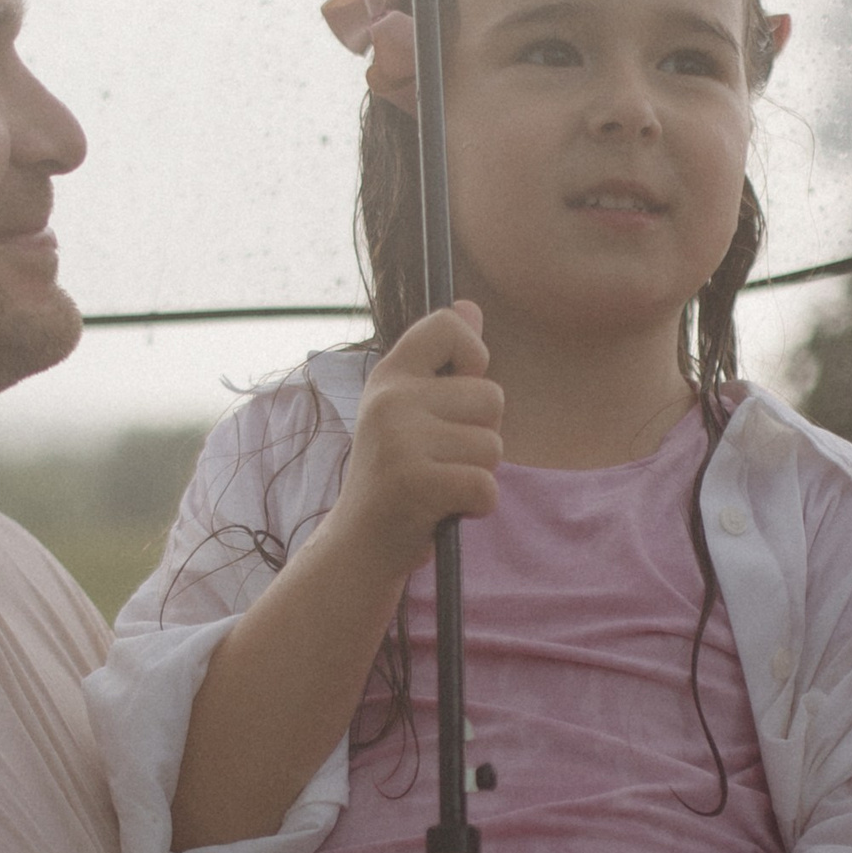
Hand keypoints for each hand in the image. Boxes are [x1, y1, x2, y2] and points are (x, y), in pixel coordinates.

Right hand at [328, 308, 501, 582]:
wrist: (358, 547)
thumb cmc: (395, 478)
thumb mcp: (410, 413)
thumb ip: (442, 364)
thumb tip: (471, 306)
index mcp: (390, 376)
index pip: (448, 325)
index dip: (474, 354)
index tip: (461, 388)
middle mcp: (391, 399)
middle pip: (492, 397)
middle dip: (483, 436)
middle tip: (442, 461)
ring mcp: (399, 440)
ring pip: (493, 446)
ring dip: (478, 475)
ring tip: (439, 486)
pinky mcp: (413, 482)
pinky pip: (486, 486)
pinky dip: (477, 506)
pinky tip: (444, 511)